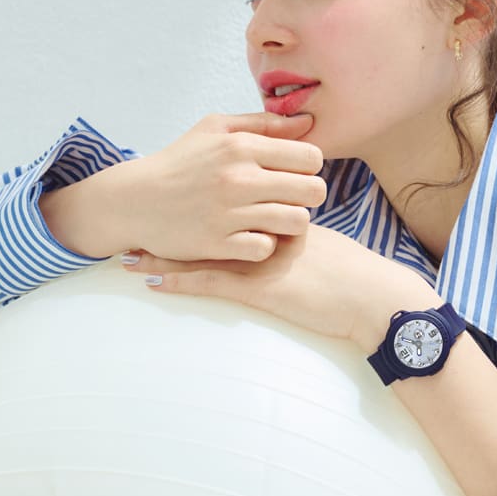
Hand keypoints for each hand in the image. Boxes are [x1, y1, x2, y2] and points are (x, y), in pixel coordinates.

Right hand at [41, 112, 325, 260]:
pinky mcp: (217, 244)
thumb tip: (308, 122)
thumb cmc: (180, 162)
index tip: (292, 175)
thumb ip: (263, 124)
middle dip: (307, 196)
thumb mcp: (215, 129)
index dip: (309, 168)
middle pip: (313, 191)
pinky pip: (267, 248)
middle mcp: (237, 178)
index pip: (311, 157)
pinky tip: (251, 238)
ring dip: (290, 223)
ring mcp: (228, 213)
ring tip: (273, 220)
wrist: (133, 200)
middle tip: (288, 200)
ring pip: (296, 221)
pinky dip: (264, 245)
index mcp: (241, 146)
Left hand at [122, 224, 440, 350]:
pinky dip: (178, 281)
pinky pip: (209, 283)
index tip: (165, 200)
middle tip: (133, 221)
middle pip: (202, 221)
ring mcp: (256, 260)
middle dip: (166, 222)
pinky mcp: (257, 288)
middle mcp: (259, 231)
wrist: (369, 295)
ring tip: (127, 254)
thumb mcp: (322, 241)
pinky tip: (151, 282)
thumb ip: (295, 227)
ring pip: (198, 252)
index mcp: (274, 216)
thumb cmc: (353, 273)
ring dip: (161, 254)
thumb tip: (281, 222)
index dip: (193, 201)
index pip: (227, 201)